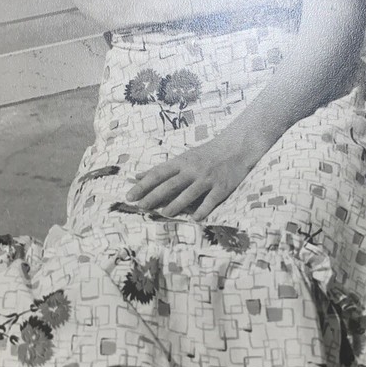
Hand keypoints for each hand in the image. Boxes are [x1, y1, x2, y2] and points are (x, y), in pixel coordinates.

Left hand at [126, 132, 266, 220]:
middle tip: (140, 207)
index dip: (143, 185)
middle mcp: (193, 170)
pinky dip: (203, 210)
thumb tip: (137, 176)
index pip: (158, 174)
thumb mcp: (182, 158)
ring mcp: (207, 179)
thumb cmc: (206, 154)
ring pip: (189, 193)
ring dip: (176, 204)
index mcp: (181, 162)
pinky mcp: (222, 187)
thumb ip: (161, 169)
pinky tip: (195, 218)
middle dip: (154, 196)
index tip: (129, 196)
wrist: (236, 147)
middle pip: (170, 184)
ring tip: (164, 213)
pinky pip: (211, 200)